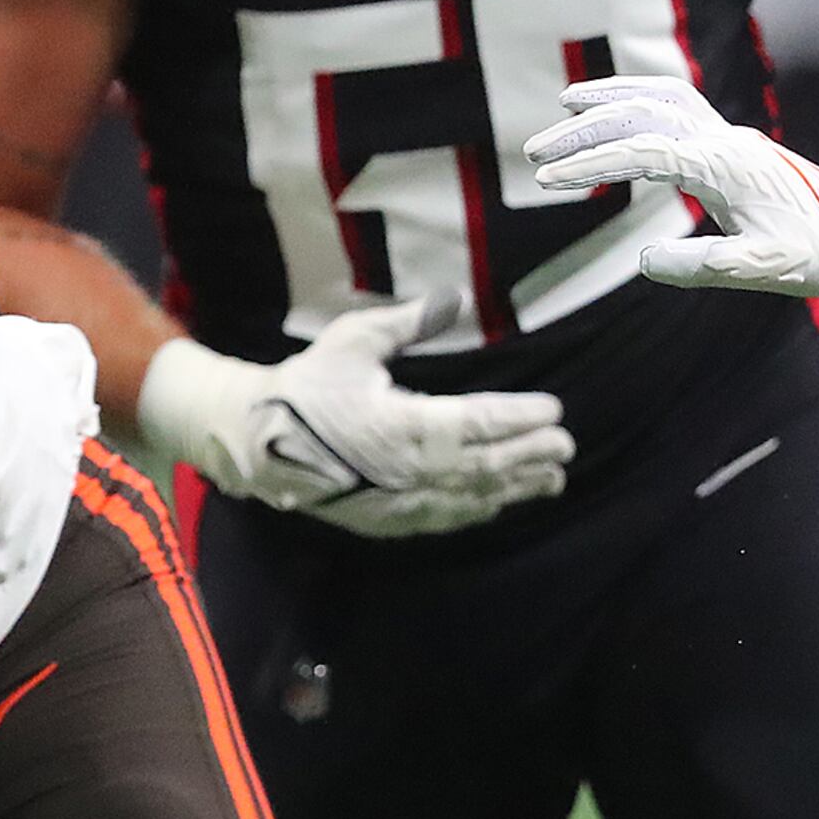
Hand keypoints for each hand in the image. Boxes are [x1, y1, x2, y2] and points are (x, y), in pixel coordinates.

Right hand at [134, 295, 572, 537]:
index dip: (521, 418)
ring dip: (517, 487)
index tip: (553, 408)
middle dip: (531, 453)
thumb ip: (408, 322)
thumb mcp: (353, 342)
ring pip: (474, 497)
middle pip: (487, 464)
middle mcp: (408, 470)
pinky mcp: (388, 520)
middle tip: (564, 443)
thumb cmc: (305, 386)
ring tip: (552, 477)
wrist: (254, 442)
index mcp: (402, 424)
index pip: (480, 422)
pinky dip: (481, 509)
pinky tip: (500, 500)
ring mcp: (399, 501)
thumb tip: (456, 297)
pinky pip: (447, 518)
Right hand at [527, 74, 818, 296]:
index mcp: (725, 166)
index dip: (591, 162)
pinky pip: (678, 104)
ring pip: (661, 97)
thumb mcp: (765, 270)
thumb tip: (645, 259)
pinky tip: (617, 109)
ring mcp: (729, 136)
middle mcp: (724, 140)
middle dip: (585, 129)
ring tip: (565, 104)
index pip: (643, 151)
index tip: (549, 178)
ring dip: (611, 98)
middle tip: (535, 153)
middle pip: (642, 113)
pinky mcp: (731, 143)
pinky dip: (639, 97)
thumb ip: (703, 265)